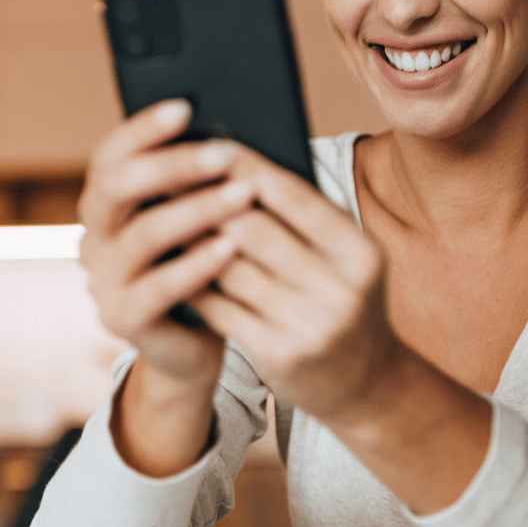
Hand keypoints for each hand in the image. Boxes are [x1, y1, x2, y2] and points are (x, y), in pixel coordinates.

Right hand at [79, 99, 258, 474]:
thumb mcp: (197, 221)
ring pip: (141, 235)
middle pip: (114, 187)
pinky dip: (196, 263)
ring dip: (196, 210)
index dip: (142, 129)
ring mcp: (102, 281)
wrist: (194, 347)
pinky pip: (156, 287)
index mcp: (105, 206)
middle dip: (172, 164)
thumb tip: (233, 131)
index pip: (108, 155)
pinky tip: (231, 247)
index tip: (186, 107)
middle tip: (225, 153)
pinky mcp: (120, 319)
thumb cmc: (202, 269)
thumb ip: (197, 186)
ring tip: (243, 194)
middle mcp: (93, 238)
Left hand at [189, 144, 403, 424]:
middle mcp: (341, 289)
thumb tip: (235, 165)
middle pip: (255, 231)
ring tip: (162, 215)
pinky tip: (171, 265)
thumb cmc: (340, 300)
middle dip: (208, 201)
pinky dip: (194, 283)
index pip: (295, 197)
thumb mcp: (343, 259)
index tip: (208, 144)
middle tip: (168, 176)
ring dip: (192, 241)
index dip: (248, 167)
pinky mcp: (280, 355)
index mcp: (360, 252)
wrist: (365, 382)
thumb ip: (302, 219)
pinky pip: (221, 309)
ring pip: (230, 270)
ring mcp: (311, 326)